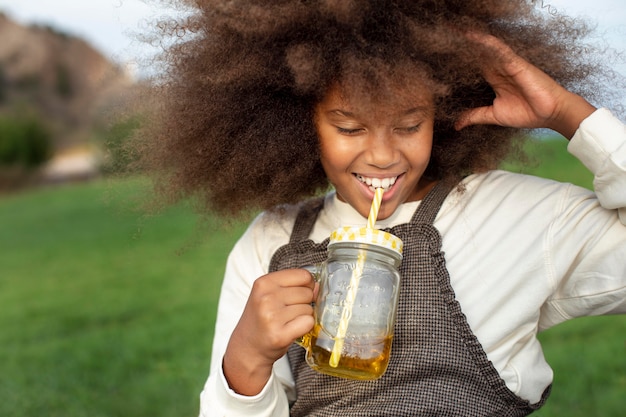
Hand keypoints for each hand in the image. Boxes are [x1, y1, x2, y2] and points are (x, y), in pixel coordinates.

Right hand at [223, 269, 315, 395]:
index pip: (303, 275)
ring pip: (308, 309)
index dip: (307, 285)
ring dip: (303, 317)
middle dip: (303, 303)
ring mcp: (272, 317)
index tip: (297, 294)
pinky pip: (308, 323)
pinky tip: (291, 330)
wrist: (247, 348)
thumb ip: (292, 286)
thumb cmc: (261, 319)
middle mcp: (266, 298)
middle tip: (287, 312)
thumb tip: (318, 287)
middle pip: (307, 292)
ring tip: (286, 322)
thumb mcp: (268, 294)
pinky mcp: (280, 335)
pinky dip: (304, 327)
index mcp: (264, 283)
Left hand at [455, 33, 595, 138]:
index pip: (473, 65)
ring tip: (453, 30)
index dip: (459, 58)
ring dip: (470, 39)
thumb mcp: (493, 115)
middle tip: (443, 33)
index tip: (441, 52)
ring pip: (486, 48)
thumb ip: (475, 116)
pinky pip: (500, 50)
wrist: (550, 114)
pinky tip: (472, 36)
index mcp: (494, 79)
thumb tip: (456, 125)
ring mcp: (508, 65)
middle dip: (462, 45)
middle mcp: (500, 69)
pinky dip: (486, 43)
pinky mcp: (516, 64)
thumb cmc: (527, 113)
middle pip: (477, 53)